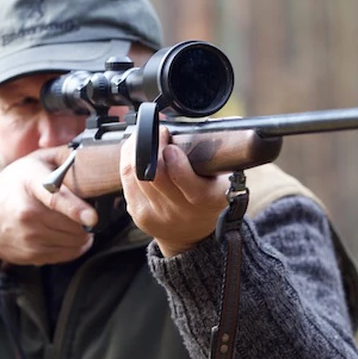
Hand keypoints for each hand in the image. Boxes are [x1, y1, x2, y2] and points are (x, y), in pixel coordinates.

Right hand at [0, 152, 97, 265]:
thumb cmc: (11, 186)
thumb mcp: (32, 162)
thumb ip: (61, 156)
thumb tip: (90, 157)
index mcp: (30, 183)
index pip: (55, 198)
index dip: (76, 208)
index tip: (92, 216)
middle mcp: (28, 213)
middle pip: (74, 223)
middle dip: (87, 218)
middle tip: (85, 210)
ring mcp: (29, 237)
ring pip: (75, 241)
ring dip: (83, 232)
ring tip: (74, 221)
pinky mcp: (32, 255)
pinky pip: (68, 254)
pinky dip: (76, 245)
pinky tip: (68, 234)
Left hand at [119, 127, 228, 256]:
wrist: (192, 235)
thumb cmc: (210, 199)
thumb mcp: (226, 179)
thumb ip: (227, 151)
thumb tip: (231, 122)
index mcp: (207, 200)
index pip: (182, 178)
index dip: (173, 158)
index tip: (170, 139)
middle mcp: (180, 210)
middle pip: (153, 174)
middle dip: (150, 146)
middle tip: (157, 132)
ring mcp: (156, 215)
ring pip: (134, 175)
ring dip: (135, 150)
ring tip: (143, 136)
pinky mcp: (138, 214)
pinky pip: (126, 181)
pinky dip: (128, 161)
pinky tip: (134, 151)